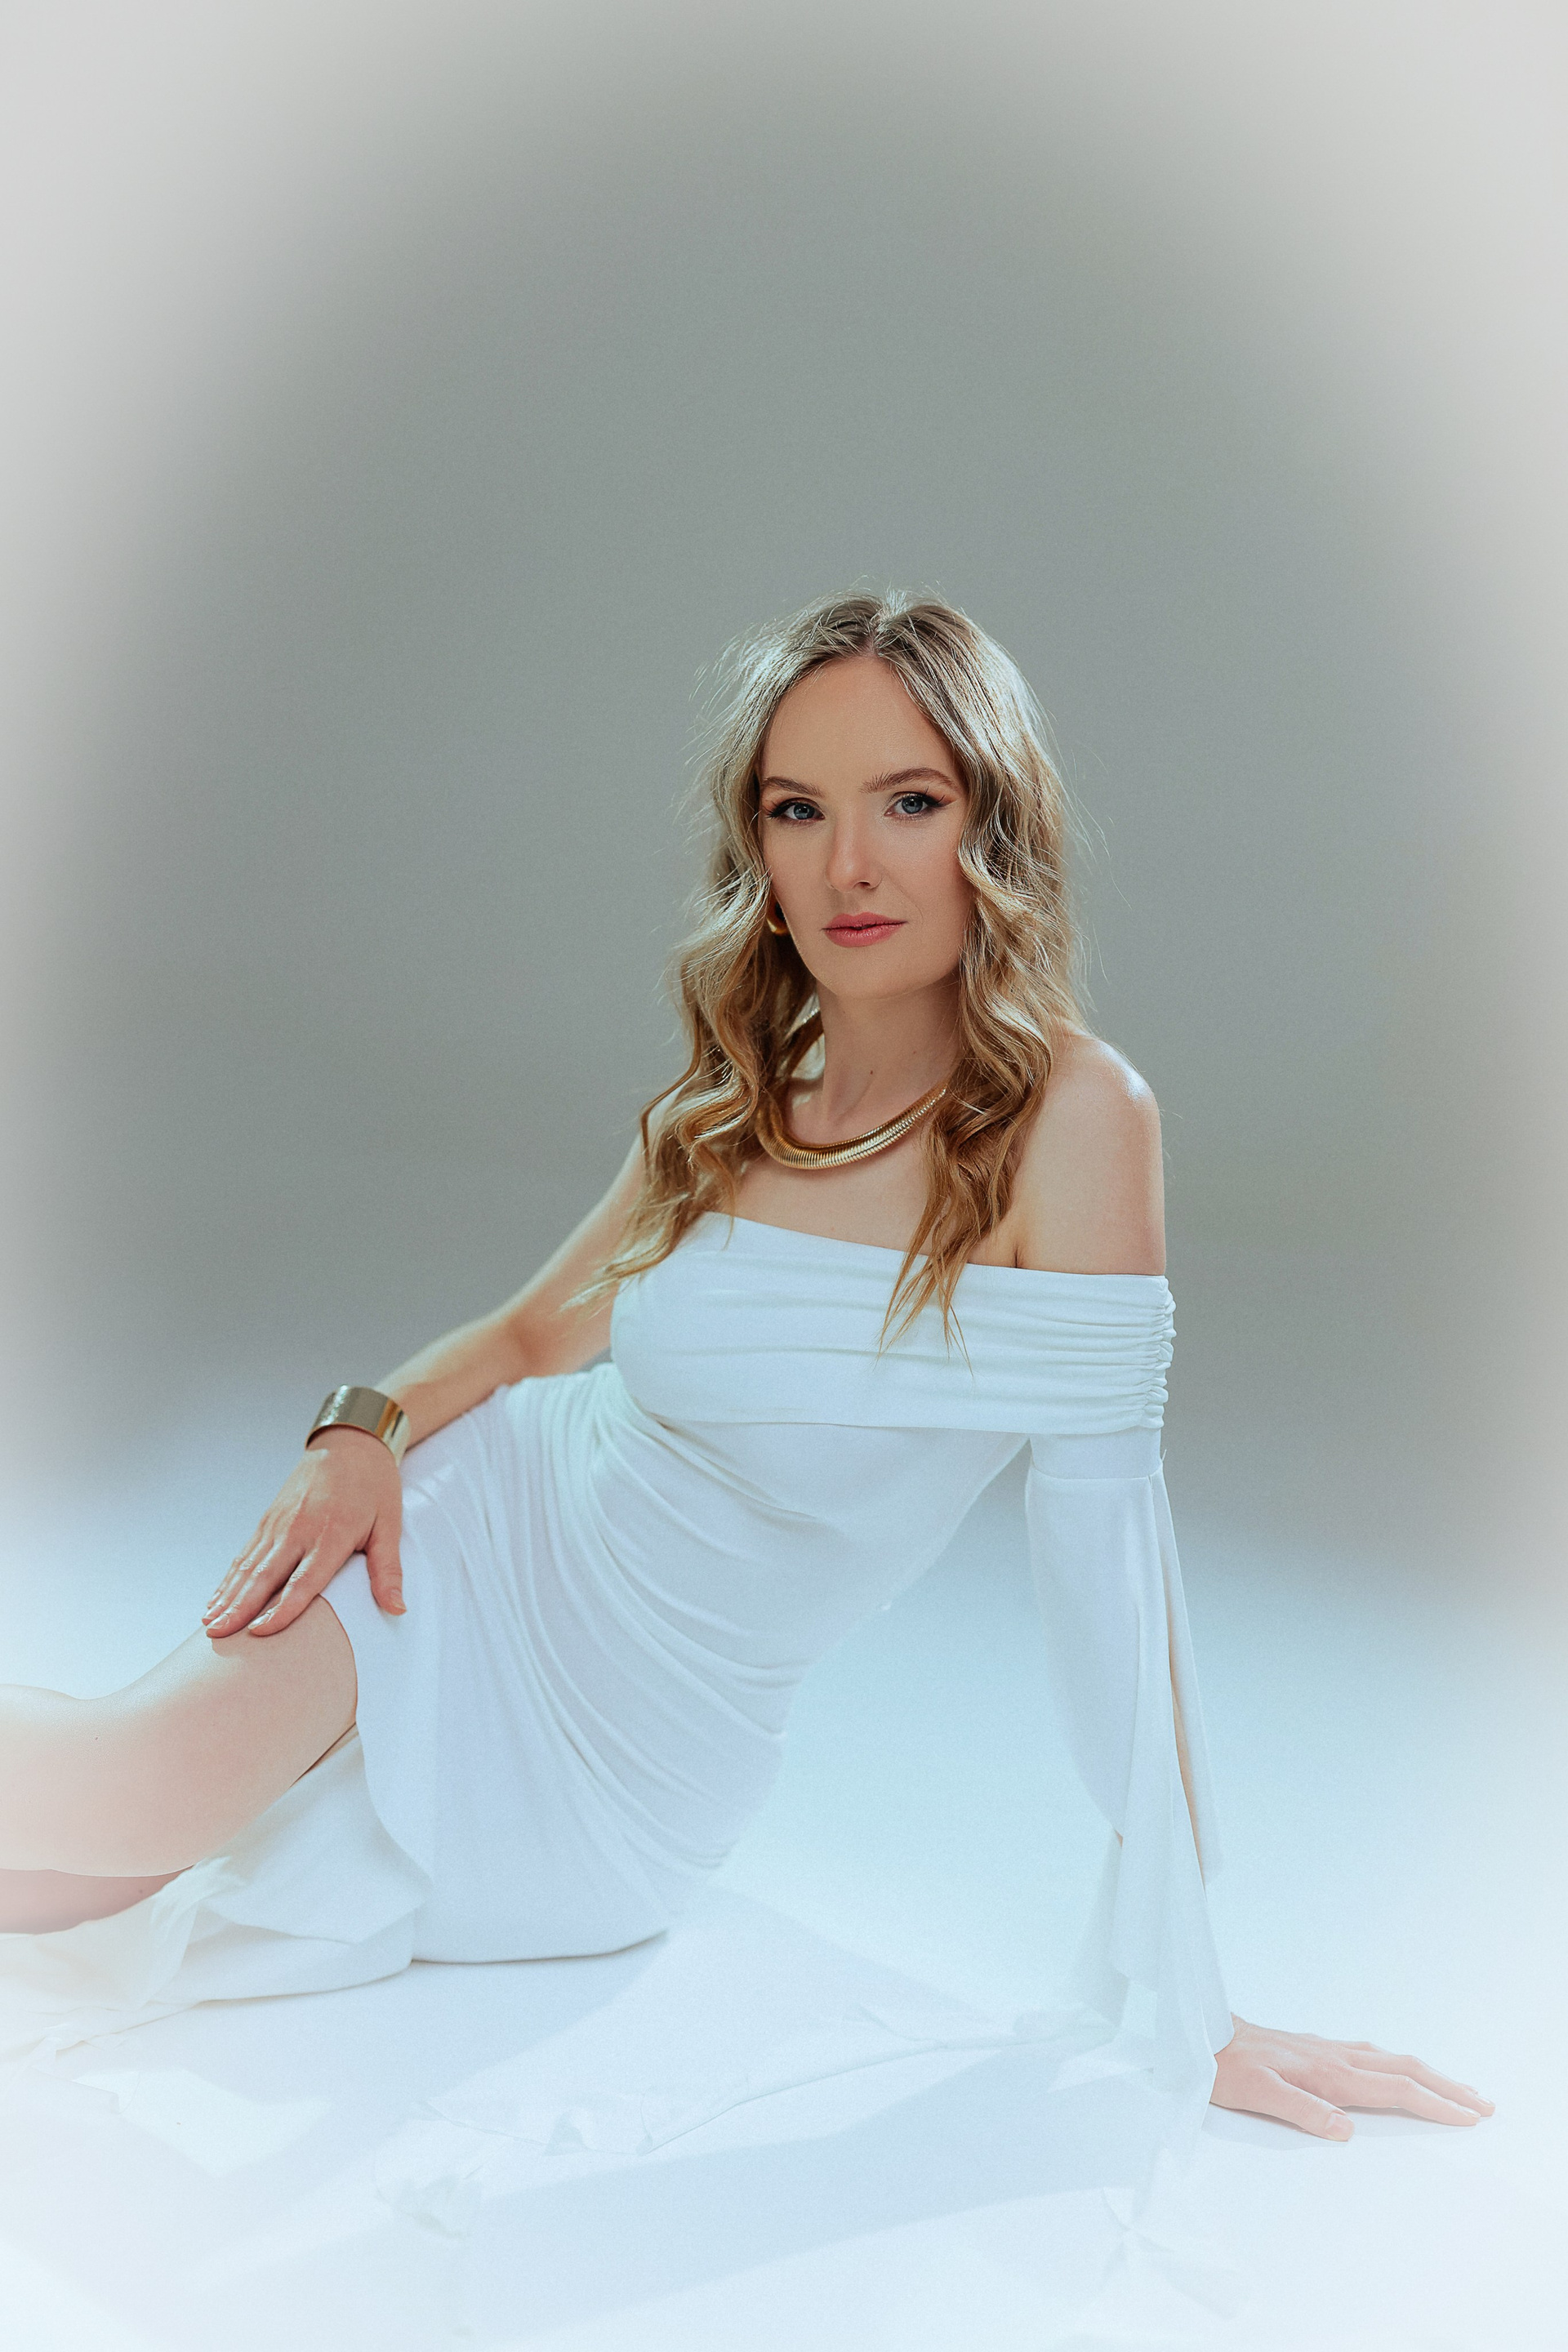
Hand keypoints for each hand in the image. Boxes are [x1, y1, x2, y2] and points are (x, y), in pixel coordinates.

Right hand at [202, 1428, 404, 1638]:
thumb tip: (398, 1609)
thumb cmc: (375, 1486)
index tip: (261, 1634)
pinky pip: (246, 1553)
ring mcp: (279, 1523)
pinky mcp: (269, 1518)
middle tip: (217, 1636)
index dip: (282, 1610)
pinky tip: (217, 1598)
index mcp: (331, 1535)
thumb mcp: (390, 1526)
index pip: (303, 1581)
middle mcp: (298, 1530)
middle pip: (265, 1576)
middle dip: (240, 1608)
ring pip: (248, 1566)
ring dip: (228, 1596)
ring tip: (210, 1624)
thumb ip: (388, 1570)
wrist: (350, 1443)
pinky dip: (230, 1578)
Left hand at [1211, 2015, 1492, 2139]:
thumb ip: (1300, 2110)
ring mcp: (1326, 2049)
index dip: (1435, 2103)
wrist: (1199, 2034)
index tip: (1469, 2116)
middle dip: (1446, 2087)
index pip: (1395, 2089)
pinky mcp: (1315, 2048)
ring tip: (1456, 2087)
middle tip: (1483, 2104)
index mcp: (1328, 2074)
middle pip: (1404, 2069)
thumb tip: (1345, 2130)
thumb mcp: (1256, 2095)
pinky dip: (1399, 2064)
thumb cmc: (1225, 2068)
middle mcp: (1334, 2057)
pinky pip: (1372, 2055)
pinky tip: (1398, 2067)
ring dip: (1428, 2073)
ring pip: (1390, 2059)